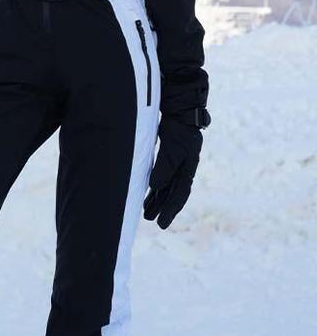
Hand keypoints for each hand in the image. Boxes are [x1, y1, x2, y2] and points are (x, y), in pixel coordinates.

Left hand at [143, 115, 202, 229]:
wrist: (181, 112)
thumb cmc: (178, 129)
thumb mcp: (172, 148)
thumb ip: (164, 167)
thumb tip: (155, 187)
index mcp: (188, 168)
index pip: (180, 193)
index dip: (171, 209)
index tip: (162, 223)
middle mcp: (184, 168)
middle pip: (174, 193)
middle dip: (164, 208)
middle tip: (155, 222)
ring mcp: (177, 164)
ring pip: (167, 187)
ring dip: (158, 200)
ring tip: (147, 213)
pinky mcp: (168, 158)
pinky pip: (163, 177)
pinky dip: (156, 188)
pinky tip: (148, 195)